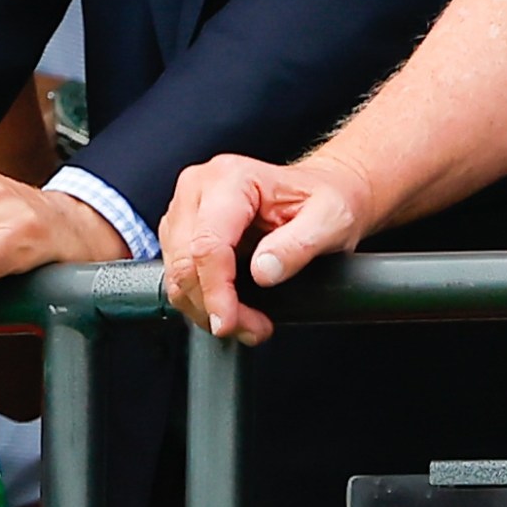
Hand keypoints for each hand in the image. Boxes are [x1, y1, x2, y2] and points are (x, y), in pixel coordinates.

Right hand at [159, 154, 373, 345]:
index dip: (216, 290)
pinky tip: (232, 307)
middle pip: (185, 262)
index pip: (208, 243)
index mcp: (232, 179)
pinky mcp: (181, 231)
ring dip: (206, 308)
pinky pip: (179, 276)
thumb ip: (298, 245)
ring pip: (176, 274)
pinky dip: (201, 300)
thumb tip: (263, 272)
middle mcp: (200, 188)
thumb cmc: (326, 200)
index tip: (230, 322)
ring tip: (248, 321)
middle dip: (213, 306)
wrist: (322, 192)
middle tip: (251, 328)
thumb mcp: (330, 220)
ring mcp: (186, 209)